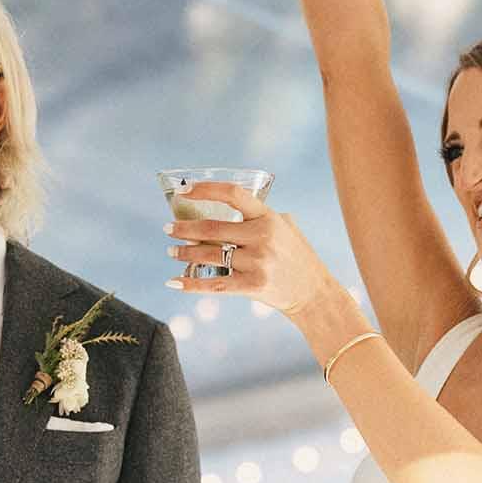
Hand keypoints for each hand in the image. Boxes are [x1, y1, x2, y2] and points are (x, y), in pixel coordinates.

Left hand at [164, 181, 335, 316]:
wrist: (313, 292)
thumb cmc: (296, 257)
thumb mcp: (287, 228)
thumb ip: (262, 216)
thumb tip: (230, 205)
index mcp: (269, 217)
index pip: (233, 194)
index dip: (205, 190)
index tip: (184, 191)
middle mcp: (262, 236)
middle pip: (212, 228)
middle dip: (184, 228)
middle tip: (168, 228)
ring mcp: (258, 261)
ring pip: (209, 255)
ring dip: (184, 253)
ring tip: (171, 251)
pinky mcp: (253, 285)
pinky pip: (214, 284)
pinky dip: (190, 284)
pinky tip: (174, 282)